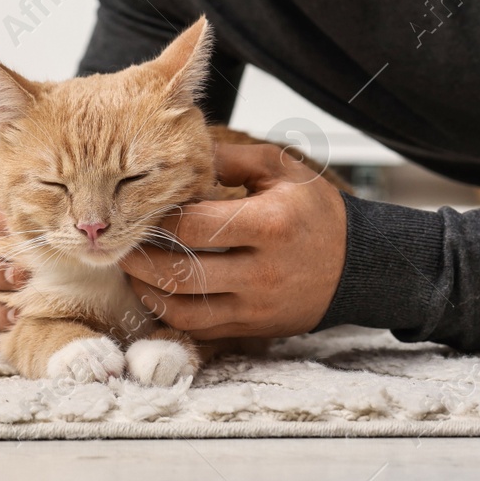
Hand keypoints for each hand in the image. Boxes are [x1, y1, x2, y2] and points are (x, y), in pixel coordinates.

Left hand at [117, 141, 347, 339]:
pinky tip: (158, 292)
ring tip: (133, 270)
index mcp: (269, 224)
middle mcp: (262, 270)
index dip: (160, 219)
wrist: (356, 264)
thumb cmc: (316, 213)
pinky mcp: (253, 327)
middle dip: (141, 259)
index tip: (143, 209)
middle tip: (123, 243)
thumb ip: (233, 158)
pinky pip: (199, 329)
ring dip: (149, 291)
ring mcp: (256, 305)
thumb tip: (184, 152)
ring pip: (184, 309)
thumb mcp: (284, 172)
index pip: (195, 226)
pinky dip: (171, 313)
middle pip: (182, 273)